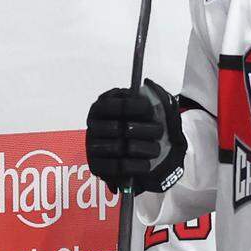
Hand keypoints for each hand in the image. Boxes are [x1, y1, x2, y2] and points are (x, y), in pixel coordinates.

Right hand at [85, 79, 185, 193]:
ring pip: (118, 147)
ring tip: (154, 149)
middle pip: (119, 127)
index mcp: (102, 105)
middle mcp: (94, 124)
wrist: (144, 157)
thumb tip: (147, 84)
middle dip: (145, 131)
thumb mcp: (151, 109)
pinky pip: (115, 167)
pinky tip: (146, 164)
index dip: (134, 106)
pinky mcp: (95, 165)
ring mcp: (92, 145)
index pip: (114, 104)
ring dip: (143, 149)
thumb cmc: (145, 128)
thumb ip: (153, 95)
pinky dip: (135, 166)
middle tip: (158, 133)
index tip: (149, 111)